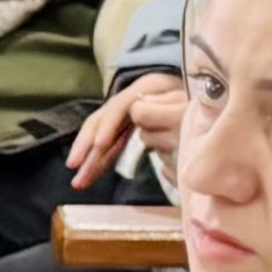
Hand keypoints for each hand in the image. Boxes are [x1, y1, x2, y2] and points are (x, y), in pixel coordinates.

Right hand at [68, 73, 186, 187]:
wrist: (197, 94)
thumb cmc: (194, 100)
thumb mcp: (185, 100)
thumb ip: (170, 108)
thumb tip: (142, 114)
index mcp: (144, 89)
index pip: (118, 107)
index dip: (108, 126)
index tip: (99, 146)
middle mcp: (129, 100)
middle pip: (101, 121)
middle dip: (86, 145)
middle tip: (74, 166)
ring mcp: (125, 114)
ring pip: (100, 135)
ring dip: (88, 158)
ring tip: (79, 182)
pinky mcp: (126, 129)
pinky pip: (109, 146)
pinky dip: (99, 161)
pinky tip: (89, 175)